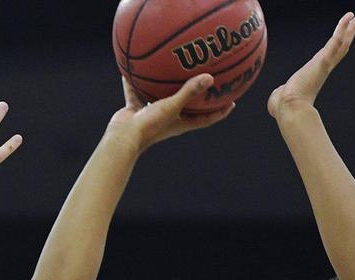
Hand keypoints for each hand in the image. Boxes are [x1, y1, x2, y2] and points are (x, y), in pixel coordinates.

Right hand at [106, 74, 234, 153]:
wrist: (123, 137)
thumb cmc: (150, 126)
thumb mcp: (171, 106)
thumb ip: (189, 92)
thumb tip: (210, 77)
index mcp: (180, 124)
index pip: (206, 119)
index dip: (220, 112)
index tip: (231, 101)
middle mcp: (168, 120)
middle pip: (187, 107)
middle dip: (196, 96)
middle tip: (207, 80)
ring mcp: (151, 115)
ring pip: (161, 98)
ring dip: (166, 86)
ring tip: (171, 69)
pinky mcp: (136, 110)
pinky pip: (137, 92)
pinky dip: (136, 81)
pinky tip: (135, 66)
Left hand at [268, 12, 354, 120]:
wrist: (289, 109)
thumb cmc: (284, 107)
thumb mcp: (282, 96)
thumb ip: (281, 93)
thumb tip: (275, 99)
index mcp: (316, 73)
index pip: (331, 54)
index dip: (340, 44)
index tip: (347, 36)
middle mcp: (324, 67)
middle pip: (342, 46)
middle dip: (351, 32)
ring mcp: (325, 64)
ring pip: (342, 42)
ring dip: (351, 28)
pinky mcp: (322, 61)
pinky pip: (334, 42)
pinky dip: (341, 29)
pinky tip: (348, 18)